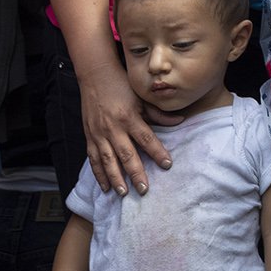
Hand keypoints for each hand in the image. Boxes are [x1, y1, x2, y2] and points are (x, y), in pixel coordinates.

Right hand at [77, 63, 171, 194]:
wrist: (96, 77)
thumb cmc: (122, 86)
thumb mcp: (143, 97)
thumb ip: (159, 113)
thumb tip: (181, 121)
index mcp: (129, 117)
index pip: (146, 138)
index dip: (157, 152)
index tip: (167, 164)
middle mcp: (113, 128)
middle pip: (126, 154)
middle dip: (136, 173)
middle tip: (144, 189)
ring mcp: (99, 134)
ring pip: (108, 161)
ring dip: (116, 178)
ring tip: (123, 193)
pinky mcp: (89, 137)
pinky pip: (94, 159)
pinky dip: (99, 174)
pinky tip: (105, 187)